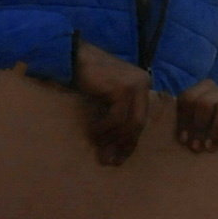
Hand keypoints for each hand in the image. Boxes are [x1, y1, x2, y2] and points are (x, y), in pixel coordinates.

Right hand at [64, 37, 150, 165]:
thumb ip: (116, 116)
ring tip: (98, 147)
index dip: (130, 142)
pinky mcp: (122, 88)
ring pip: (129, 123)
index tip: (118, 160)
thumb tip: (116, 149)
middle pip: (138, 123)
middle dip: (124, 145)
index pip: (140, 120)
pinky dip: (104, 128)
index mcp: (142, 85)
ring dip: (112, 138)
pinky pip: (116, 117)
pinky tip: (92, 130)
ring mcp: (134, 85)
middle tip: (109, 161)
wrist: (74, 57)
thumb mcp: (107, 98)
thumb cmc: (87, 78)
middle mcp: (143, 83)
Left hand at [171, 81, 217, 155]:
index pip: (188, 98)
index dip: (185, 121)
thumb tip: (157, 121)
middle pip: (205, 103)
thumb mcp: (189, 124)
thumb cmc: (202, 133)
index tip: (183, 140)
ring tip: (210, 148)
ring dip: (216, 130)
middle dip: (199, 127)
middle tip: (196, 147)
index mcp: (202, 90)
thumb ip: (179, 120)